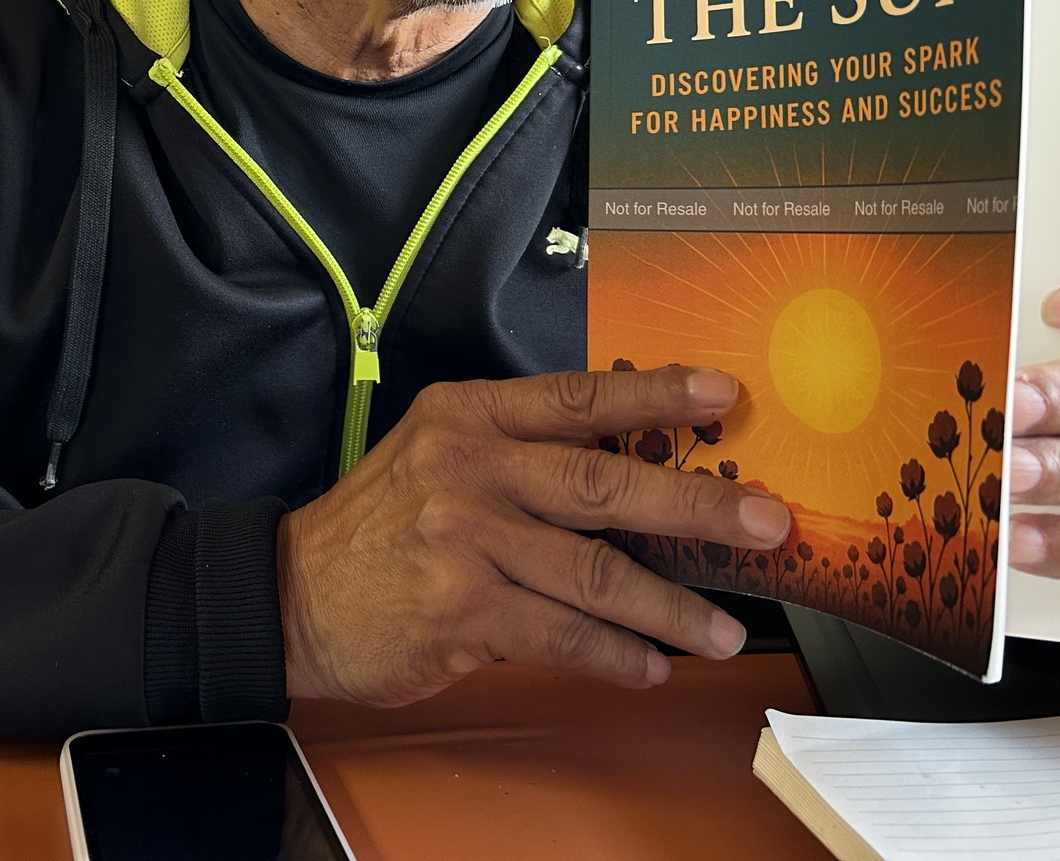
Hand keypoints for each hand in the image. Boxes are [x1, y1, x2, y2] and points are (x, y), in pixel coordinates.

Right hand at [277, 367, 792, 706]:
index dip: (657, 395)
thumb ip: (520, 451)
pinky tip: (650, 664)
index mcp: (469, 416)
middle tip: (766, 521)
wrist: (293, 594)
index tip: (724, 394)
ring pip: (595, 574)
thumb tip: (635, 473)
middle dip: (697, 505)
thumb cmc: (382, 525)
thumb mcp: (436, 452)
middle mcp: (469, 468)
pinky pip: (562, 636)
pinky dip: (616, 655)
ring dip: (672, 607)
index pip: (579, 397)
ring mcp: (464, 541)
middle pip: (604, 483)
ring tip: (722, 627)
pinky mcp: (461, 612)